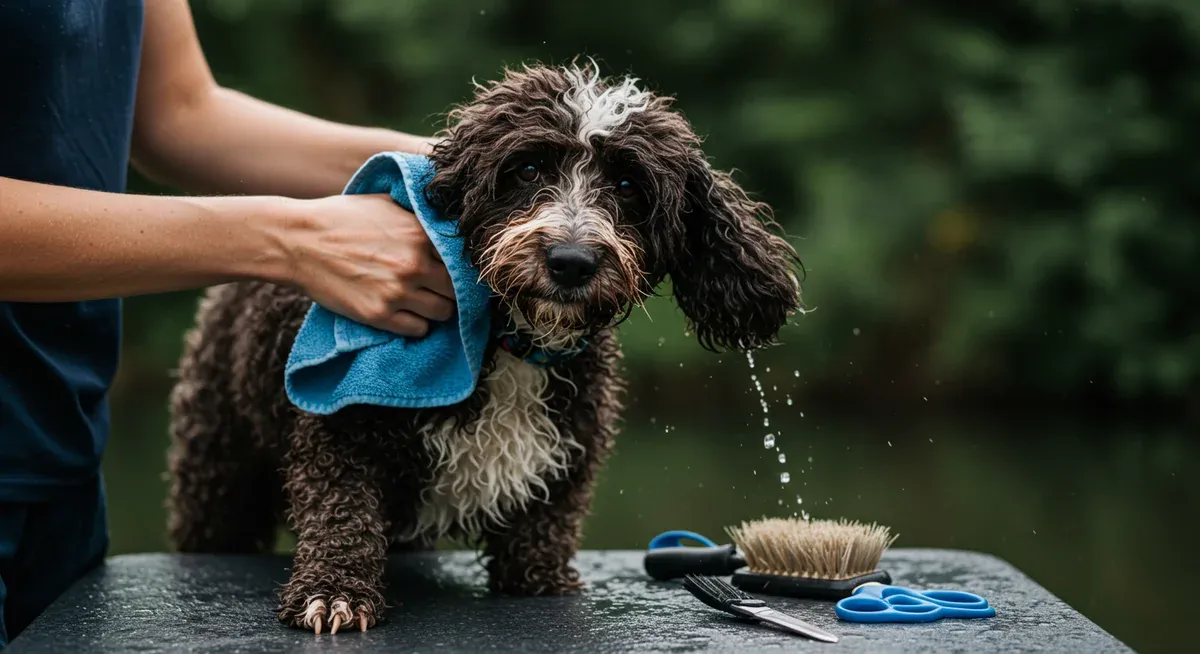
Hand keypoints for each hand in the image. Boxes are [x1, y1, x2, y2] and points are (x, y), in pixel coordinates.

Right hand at [282, 194, 454, 336]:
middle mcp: (414, 265)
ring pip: (443, 313)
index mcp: (420, 234)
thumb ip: (419, 213)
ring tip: (426, 302)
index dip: (462, 266)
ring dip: (439, 309)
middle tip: (444, 289)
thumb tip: (446, 217)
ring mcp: (397, 292)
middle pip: (458, 290)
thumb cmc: (341, 217)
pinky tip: (408, 313)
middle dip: (453, 290)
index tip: (459, 271)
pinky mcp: (379, 315)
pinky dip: (418, 324)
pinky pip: (418, 330)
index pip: (463, 259)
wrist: (298, 241)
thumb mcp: (386, 203)